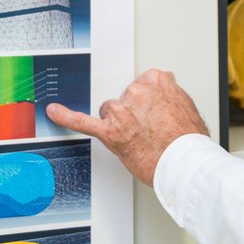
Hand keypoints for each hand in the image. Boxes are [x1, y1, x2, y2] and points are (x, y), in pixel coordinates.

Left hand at [46, 68, 208, 185]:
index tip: (152, 111)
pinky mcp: (110, 132)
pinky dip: (65, 117)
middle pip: (125, 97)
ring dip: (120, 123)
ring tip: (138, 137)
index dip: (147, 102)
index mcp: (156, 81)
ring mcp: (121, 111)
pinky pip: (82, 122)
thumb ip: (169, 96)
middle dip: (133, 113)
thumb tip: (164, 99)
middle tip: (150, 129)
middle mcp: (137, 92)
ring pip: (110, 111)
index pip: (142, 84)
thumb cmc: (188, 140)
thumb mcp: (187, 105)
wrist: (184, 163)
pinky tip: (54, 111)